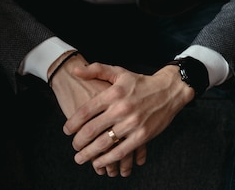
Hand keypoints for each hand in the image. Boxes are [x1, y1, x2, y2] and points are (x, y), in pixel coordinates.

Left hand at [63, 61, 193, 174]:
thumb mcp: (118, 72)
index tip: (66, 130)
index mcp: (113, 93)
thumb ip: (96, 70)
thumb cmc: (140, 82)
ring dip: (89, 153)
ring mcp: (132, 123)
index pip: (86, 111)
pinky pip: (121, 152)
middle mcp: (121, 108)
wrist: (168, 91)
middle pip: (92, 129)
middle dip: (78, 141)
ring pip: (104, 143)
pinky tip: (99, 163)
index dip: (73, 123)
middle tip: (73, 146)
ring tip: (80, 157)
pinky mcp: (142, 136)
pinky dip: (107, 160)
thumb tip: (75, 71)